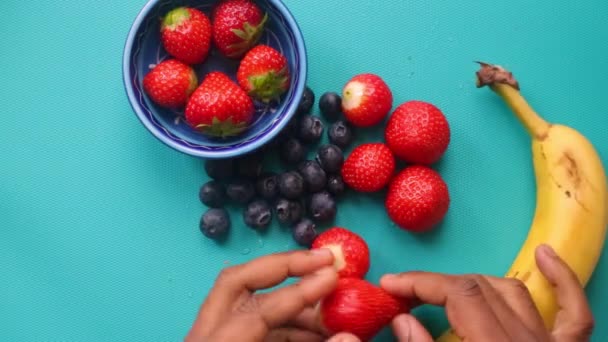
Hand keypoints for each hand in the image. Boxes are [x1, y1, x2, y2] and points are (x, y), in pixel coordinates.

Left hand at [185, 249, 337, 341]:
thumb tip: (350, 336)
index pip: (256, 307)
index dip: (299, 290)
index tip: (332, 275)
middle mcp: (204, 338)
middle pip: (237, 282)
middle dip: (284, 268)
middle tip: (323, 262)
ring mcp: (211, 341)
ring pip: (249, 308)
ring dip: (293, 306)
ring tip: (331, 312)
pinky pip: (253, 329)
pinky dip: (286, 327)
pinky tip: (317, 335)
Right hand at [373, 244, 593, 341]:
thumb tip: (404, 319)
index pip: (458, 294)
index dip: (419, 282)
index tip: (390, 285)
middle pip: (479, 288)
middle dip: (436, 285)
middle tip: (405, 295)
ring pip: (515, 294)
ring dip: (476, 283)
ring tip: (444, 287)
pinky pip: (574, 315)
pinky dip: (562, 282)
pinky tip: (544, 258)